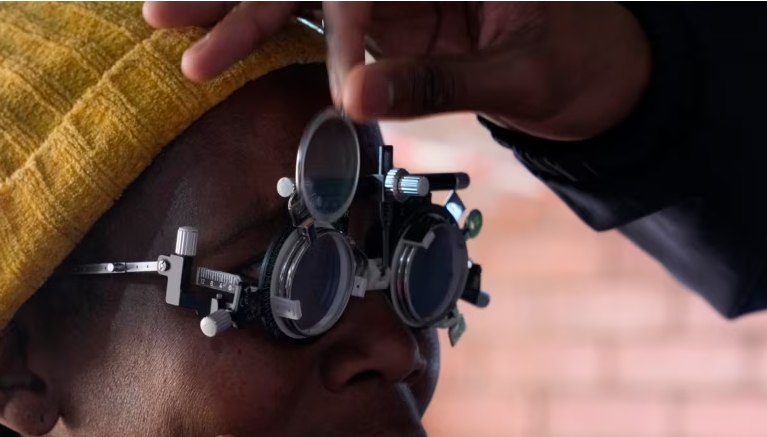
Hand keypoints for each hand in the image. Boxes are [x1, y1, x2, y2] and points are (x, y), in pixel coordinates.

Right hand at [143, 2, 651, 140]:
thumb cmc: (579, 64)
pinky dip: (266, 26)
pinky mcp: (386, 13)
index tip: (341, 88)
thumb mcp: (522, 75)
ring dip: (236, 7)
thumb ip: (440, 82)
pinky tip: (219, 35)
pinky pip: (314, 14)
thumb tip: (354, 98)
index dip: (345, 25)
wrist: (601, 71)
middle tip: (165, 14)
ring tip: (167, 23)